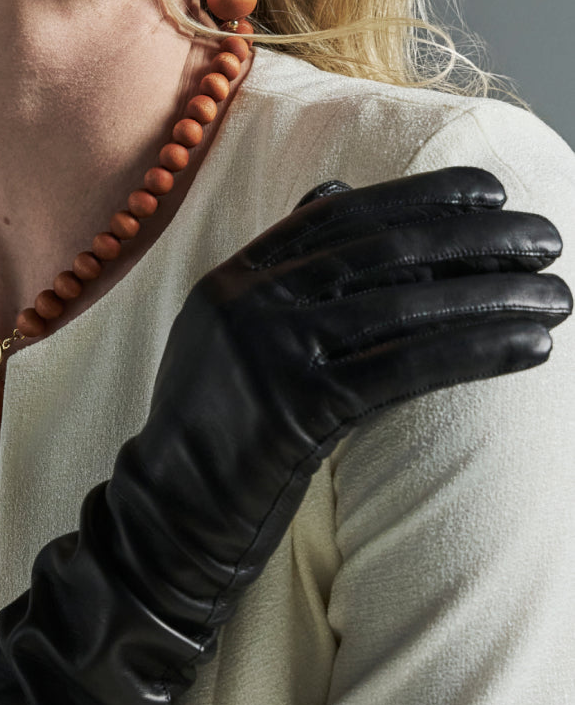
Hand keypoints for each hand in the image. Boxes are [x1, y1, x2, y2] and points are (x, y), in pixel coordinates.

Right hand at [103, 164, 570, 647]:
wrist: (169, 513)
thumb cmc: (216, 424)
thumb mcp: (229, 326)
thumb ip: (280, 264)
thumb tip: (335, 191)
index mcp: (236, 275)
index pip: (343, 215)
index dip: (423, 196)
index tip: (492, 191)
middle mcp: (250, 300)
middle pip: (382, 249)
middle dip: (476, 236)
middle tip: (548, 236)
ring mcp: (268, 351)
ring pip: (403, 305)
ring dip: (494, 296)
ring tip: (559, 296)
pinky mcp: (295, 409)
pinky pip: (406, 369)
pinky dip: (476, 351)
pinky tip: (531, 348)